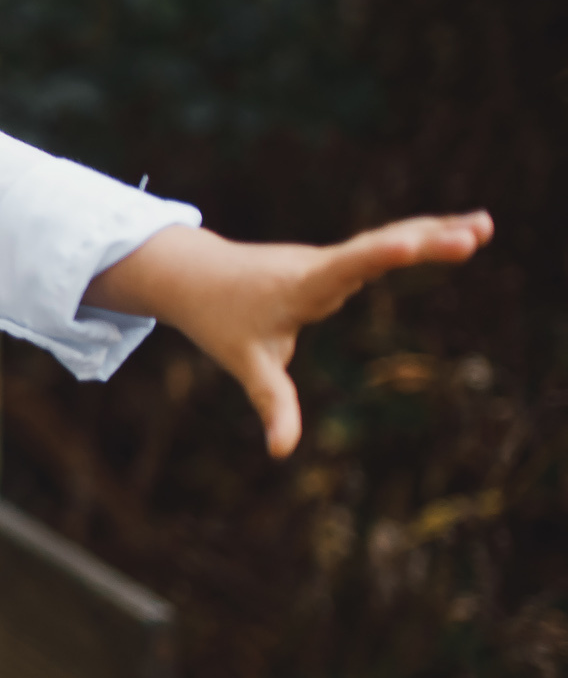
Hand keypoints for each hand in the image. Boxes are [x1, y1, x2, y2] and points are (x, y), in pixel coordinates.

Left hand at [84, 212, 492, 456]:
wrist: (193, 277)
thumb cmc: (220, 321)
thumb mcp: (246, 365)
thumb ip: (272, 404)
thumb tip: (280, 452)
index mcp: (302, 287)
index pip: (345, 269)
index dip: (378, 257)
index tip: (409, 244)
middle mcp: (321, 266)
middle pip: (377, 249)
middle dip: (425, 242)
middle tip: (474, 236)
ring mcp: (330, 260)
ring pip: (386, 239)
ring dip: (434, 232)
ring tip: (485, 225)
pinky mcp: (335, 261)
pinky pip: (384, 245)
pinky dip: (420, 235)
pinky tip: (457, 229)